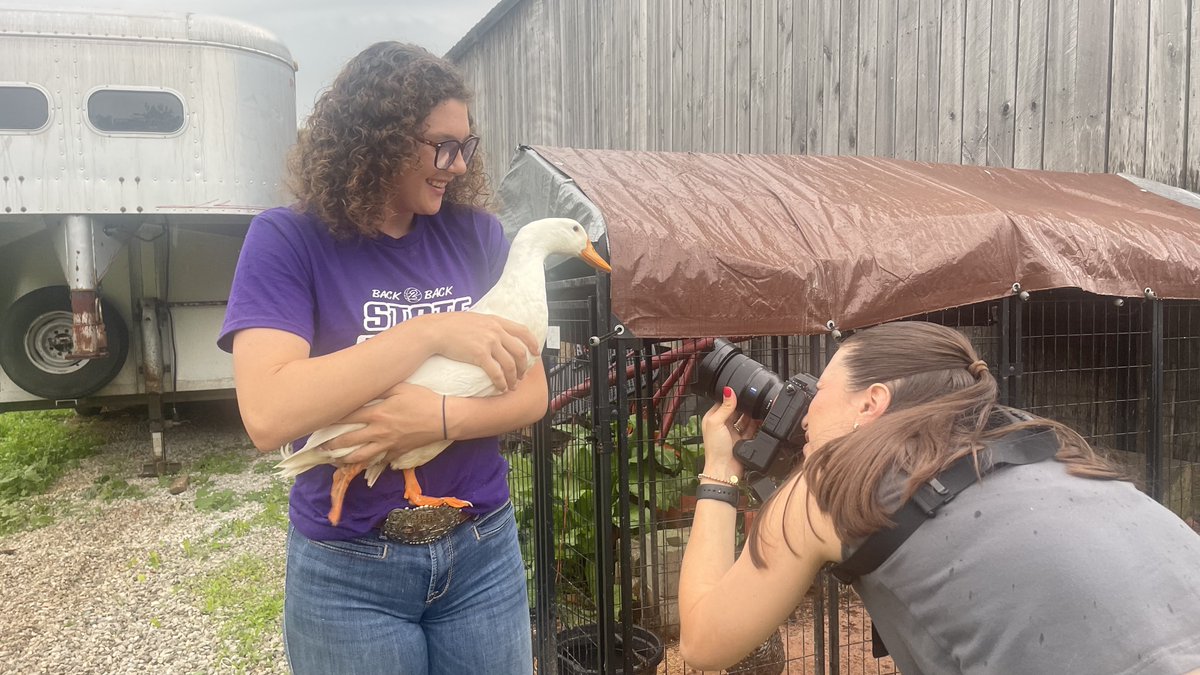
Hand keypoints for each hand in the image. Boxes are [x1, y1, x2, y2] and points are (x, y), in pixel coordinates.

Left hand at [323, 383, 444, 463]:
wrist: (444, 418)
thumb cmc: (423, 399)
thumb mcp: (401, 387)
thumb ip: (380, 387)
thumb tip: (363, 386)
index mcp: (377, 413)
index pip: (347, 417)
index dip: (331, 419)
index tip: (319, 421)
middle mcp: (378, 431)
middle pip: (348, 440)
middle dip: (331, 445)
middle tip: (318, 448)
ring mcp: (388, 444)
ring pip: (361, 456)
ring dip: (344, 460)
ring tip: (333, 461)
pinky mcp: (398, 452)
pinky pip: (380, 460)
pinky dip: (370, 463)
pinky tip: (361, 464)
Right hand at [421, 313, 539, 390]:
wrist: (435, 331)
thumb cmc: (450, 326)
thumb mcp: (474, 318)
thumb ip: (487, 325)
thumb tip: (495, 333)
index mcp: (495, 321)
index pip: (523, 330)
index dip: (532, 343)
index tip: (536, 352)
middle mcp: (495, 331)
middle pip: (519, 351)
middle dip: (523, 366)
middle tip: (522, 375)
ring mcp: (488, 342)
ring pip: (510, 364)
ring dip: (513, 378)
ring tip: (512, 386)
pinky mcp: (479, 355)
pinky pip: (496, 372)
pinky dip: (501, 382)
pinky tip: (501, 388)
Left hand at [700, 386, 752, 477]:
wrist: (725, 470)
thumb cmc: (715, 449)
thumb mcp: (717, 423)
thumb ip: (724, 407)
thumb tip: (728, 390)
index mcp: (713, 418)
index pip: (722, 402)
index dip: (731, 396)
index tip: (741, 389)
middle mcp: (722, 424)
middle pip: (735, 409)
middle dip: (743, 404)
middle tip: (752, 398)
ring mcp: (733, 432)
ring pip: (744, 418)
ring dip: (750, 413)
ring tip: (757, 406)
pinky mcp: (742, 439)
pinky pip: (751, 428)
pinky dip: (756, 423)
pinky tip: (760, 418)